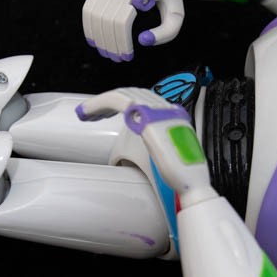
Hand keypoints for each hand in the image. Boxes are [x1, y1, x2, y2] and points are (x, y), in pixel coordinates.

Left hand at [77, 88, 214, 204]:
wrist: (191, 181)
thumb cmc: (183, 176)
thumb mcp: (170, 158)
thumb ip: (158, 151)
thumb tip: (141, 156)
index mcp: (174, 117)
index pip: (145, 100)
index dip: (124, 102)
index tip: (108, 113)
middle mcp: (167, 109)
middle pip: (133, 95)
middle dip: (109, 102)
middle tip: (92, 113)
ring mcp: (159, 111)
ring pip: (124, 95)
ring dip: (101, 102)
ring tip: (86, 112)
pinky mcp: (147, 116)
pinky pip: (118, 101)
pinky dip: (100, 103)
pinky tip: (88, 112)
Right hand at [82, 0, 184, 61]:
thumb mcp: (176, 17)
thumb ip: (165, 33)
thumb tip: (141, 41)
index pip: (123, 19)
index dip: (123, 41)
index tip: (128, 58)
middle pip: (108, 17)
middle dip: (110, 42)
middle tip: (117, 60)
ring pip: (96, 12)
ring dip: (98, 36)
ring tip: (106, 54)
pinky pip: (90, 5)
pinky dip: (89, 24)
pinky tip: (94, 41)